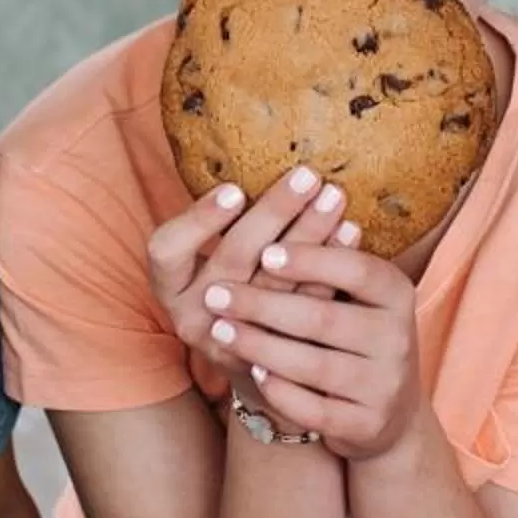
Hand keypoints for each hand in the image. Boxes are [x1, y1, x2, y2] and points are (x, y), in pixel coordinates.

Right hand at [145, 170, 348, 371]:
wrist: (255, 362)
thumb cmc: (233, 285)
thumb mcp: (210, 258)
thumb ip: (227, 224)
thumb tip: (270, 155)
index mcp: (169, 284)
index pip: (167, 250)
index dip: (199, 220)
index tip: (236, 189)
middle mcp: (192, 313)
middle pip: (233, 259)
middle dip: (273, 213)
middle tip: (308, 175)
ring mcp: (232, 339)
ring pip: (275, 285)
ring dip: (309, 235)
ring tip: (334, 198)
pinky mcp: (273, 356)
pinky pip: (307, 309)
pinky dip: (332, 268)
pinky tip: (350, 233)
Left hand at [200, 238, 422, 459]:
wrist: (390, 410)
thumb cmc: (356, 334)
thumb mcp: (354, 296)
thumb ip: (323, 265)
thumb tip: (270, 224)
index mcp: (398, 294)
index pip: (357, 271)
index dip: (312, 259)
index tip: (265, 252)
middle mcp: (398, 339)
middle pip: (324, 318)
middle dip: (262, 304)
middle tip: (215, 293)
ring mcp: (384, 385)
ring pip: (313, 365)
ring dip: (259, 345)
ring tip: (219, 328)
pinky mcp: (366, 425)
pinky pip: (314, 409)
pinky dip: (280, 391)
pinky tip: (252, 371)